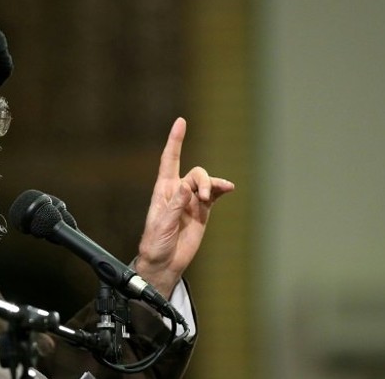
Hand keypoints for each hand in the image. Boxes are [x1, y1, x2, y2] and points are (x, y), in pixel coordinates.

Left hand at [135, 117, 234, 297]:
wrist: (165, 262)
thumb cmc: (156, 244)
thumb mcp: (162, 225)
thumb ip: (174, 206)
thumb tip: (185, 186)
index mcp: (163, 191)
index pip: (169, 160)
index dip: (175, 141)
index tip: (181, 122)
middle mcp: (177, 192)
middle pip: (195, 173)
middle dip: (203, 180)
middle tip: (204, 196)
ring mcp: (191, 200)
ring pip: (206, 182)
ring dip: (212, 186)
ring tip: (213, 196)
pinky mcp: (203, 211)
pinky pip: (215, 194)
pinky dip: (221, 189)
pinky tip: (228, 189)